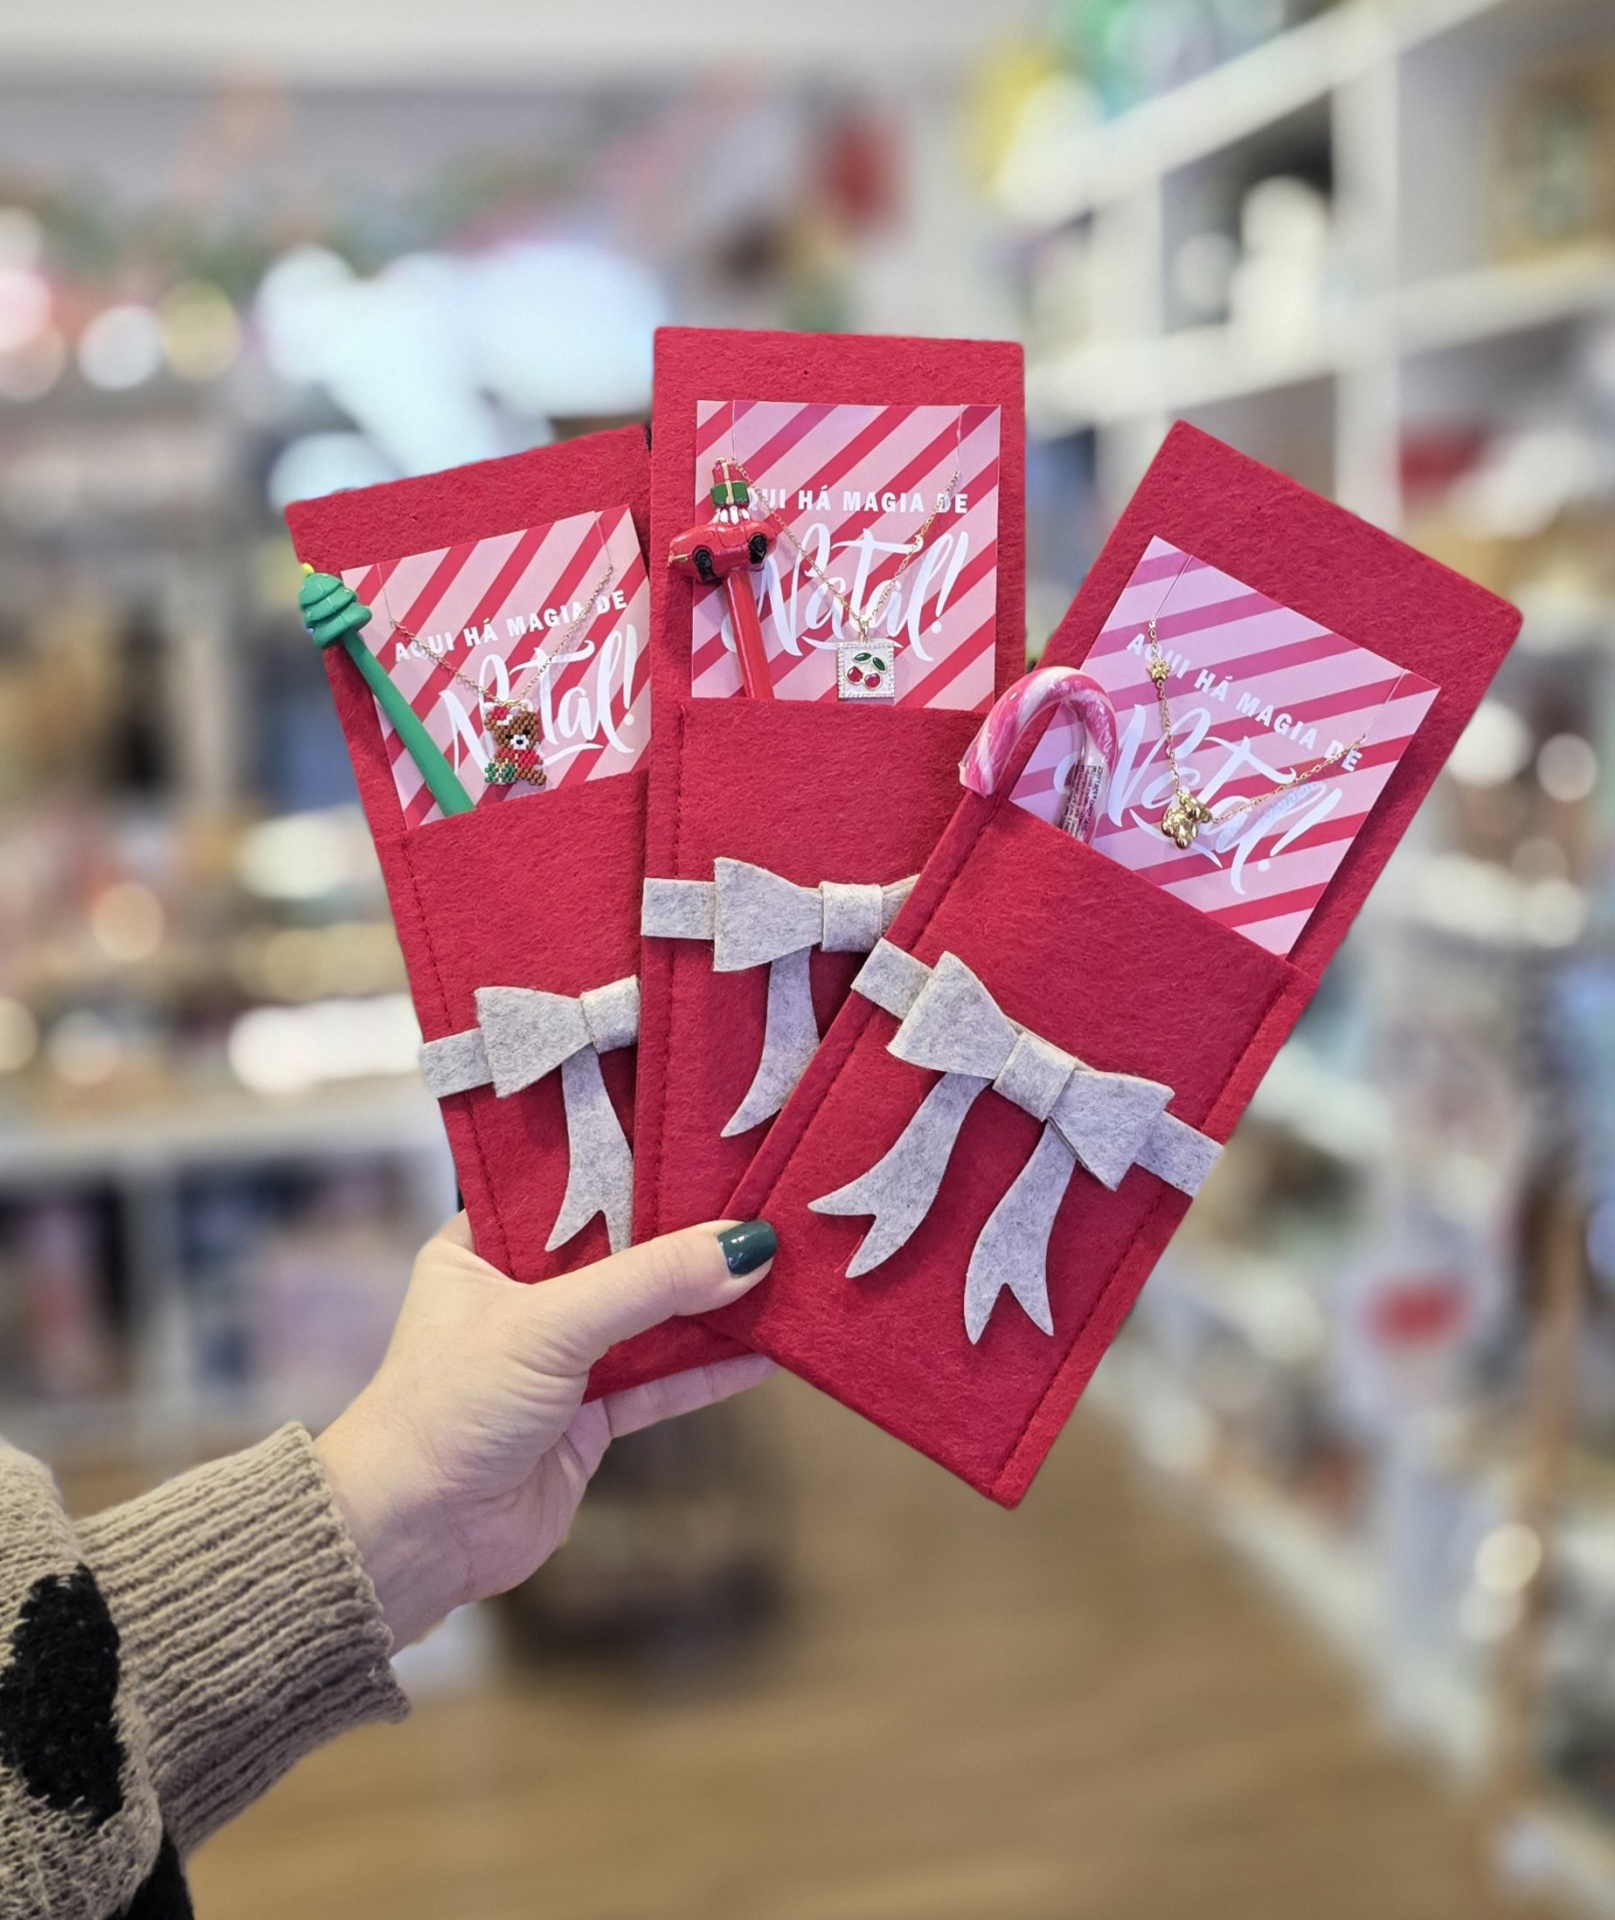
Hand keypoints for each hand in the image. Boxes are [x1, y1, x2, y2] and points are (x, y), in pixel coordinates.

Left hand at [316, 1215, 777, 1647]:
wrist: (412, 1538)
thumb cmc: (447, 1407)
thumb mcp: (549, 1324)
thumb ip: (650, 1284)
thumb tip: (747, 1248)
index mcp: (482, 1248)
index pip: (574, 1191)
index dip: (640, 1172)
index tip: (712, 1150)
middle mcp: (521, 1296)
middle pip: (623, 1253)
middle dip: (690, 1239)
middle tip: (765, 1204)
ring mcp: (557, 1359)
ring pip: (650, 1319)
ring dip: (710, 1305)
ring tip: (784, 1273)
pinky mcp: (587, 1418)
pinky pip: (660, 1382)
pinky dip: (709, 1369)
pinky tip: (763, 1352)